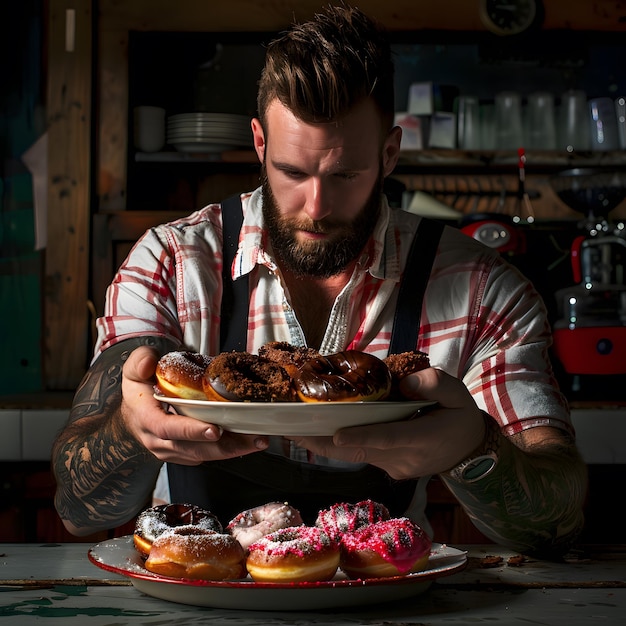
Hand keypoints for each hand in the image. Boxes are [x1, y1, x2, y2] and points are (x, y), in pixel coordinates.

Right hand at [120, 346, 268, 464]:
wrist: (134, 411)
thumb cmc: (139, 387)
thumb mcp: (134, 368)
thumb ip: (140, 362)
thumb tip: (148, 364)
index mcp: (146, 418)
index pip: (167, 429)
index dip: (191, 431)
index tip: (215, 430)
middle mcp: (158, 441)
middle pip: (193, 449)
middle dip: (225, 446)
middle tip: (252, 439)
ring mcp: (171, 451)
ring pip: (205, 455)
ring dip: (233, 450)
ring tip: (259, 441)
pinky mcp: (184, 454)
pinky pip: (208, 455)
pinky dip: (229, 450)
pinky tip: (249, 442)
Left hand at [285, 367, 485, 479]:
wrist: (469, 453)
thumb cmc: (461, 418)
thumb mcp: (459, 394)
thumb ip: (435, 384)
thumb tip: (404, 385)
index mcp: (424, 438)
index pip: (390, 438)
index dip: (362, 437)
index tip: (337, 436)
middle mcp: (405, 457)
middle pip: (361, 452)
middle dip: (325, 444)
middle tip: (295, 432)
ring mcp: (394, 466)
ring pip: (356, 456)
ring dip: (325, 444)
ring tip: (295, 430)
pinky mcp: (387, 467)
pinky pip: (360, 455)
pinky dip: (338, 445)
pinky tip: (317, 431)